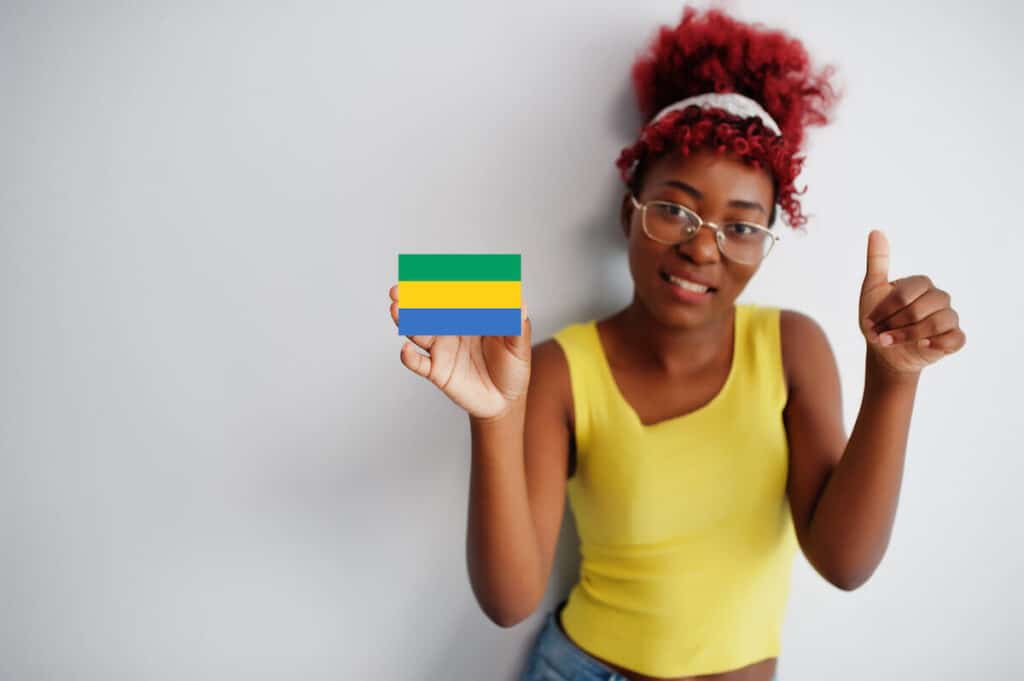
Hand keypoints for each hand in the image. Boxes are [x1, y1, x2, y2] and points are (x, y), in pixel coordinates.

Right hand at [389, 284, 531, 420]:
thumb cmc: (513, 367)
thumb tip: (519, 303)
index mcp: (470, 316)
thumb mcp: (520, 345)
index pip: (453, 296)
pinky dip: (409, 358)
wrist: (505, 401)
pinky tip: (405, 351)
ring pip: (418, 331)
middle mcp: (452, 328)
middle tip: (399, 289)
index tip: (432, 275)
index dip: (441, 285)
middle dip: (412, 298)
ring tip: (396, 310)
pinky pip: (419, 363)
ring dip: (406, 321)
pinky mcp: (437, 371)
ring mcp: (442, 349)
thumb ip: (517, 324)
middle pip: (428, 309)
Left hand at [858, 230, 965, 376]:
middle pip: (920, 309)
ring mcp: (949, 317)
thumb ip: (877, 261)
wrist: (884, 350)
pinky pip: (956, 338)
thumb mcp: (873, 289)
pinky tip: (923, 346)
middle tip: (879, 335)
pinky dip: (939, 343)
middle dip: (894, 325)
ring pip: (936, 324)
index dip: (885, 310)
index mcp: (920, 284)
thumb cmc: (879, 318)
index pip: (905, 294)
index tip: (868, 322)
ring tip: (889, 342)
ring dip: (908, 336)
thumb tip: (876, 231)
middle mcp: (939, 297)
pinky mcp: (954, 337)